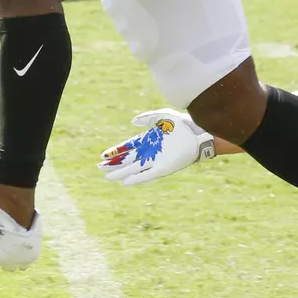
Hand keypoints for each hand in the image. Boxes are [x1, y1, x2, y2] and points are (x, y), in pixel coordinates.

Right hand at [99, 109, 215, 185]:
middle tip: (100, 167)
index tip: (104, 155)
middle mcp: (150, 152)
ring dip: (121, 173)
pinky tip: (125, 181)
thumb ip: (147, 118)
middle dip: (114, 164)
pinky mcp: (164, 168)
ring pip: (134, 168)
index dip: (116, 152)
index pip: (128, 147)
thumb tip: (132, 122)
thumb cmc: (182, 123)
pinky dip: (136, 178)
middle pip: (128, 159)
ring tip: (108, 176)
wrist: (198, 133)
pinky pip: (147, 175)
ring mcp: (156, 160)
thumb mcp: (163, 115)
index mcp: (148, 140)